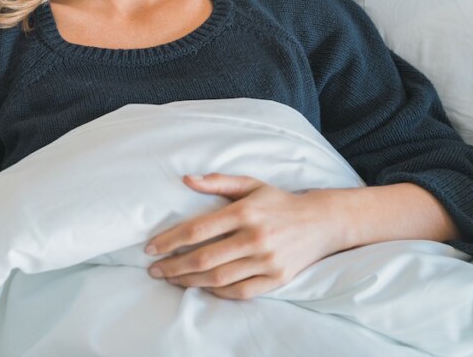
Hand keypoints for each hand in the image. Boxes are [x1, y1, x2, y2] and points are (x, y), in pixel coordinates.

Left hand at [144, 173, 343, 299]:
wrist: (322, 222)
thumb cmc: (278, 201)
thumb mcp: (250, 184)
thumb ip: (217, 182)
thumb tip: (185, 179)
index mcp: (244, 212)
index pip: (197, 230)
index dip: (170, 240)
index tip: (150, 248)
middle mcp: (255, 238)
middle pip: (204, 258)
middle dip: (173, 266)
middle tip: (154, 269)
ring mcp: (267, 261)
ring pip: (219, 278)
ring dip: (190, 281)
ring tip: (171, 279)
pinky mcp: (277, 279)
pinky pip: (240, 291)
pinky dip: (218, 292)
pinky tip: (201, 287)